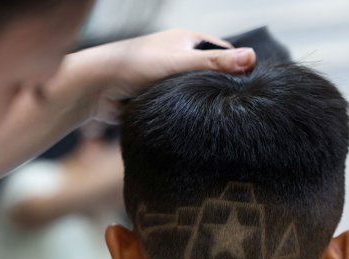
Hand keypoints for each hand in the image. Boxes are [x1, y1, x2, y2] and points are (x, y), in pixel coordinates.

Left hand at [69, 29, 255, 121]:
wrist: (97, 88)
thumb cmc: (134, 65)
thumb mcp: (181, 62)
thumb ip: (215, 62)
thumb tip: (251, 58)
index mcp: (186, 41)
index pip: (221, 51)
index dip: (235, 66)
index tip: (251, 85)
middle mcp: (177, 59)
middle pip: (208, 76)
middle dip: (217, 90)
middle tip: (238, 109)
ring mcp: (167, 81)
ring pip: (192, 95)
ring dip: (198, 106)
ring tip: (220, 120)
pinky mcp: (157, 101)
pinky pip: (177, 110)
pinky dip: (183, 116)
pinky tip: (196, 127)